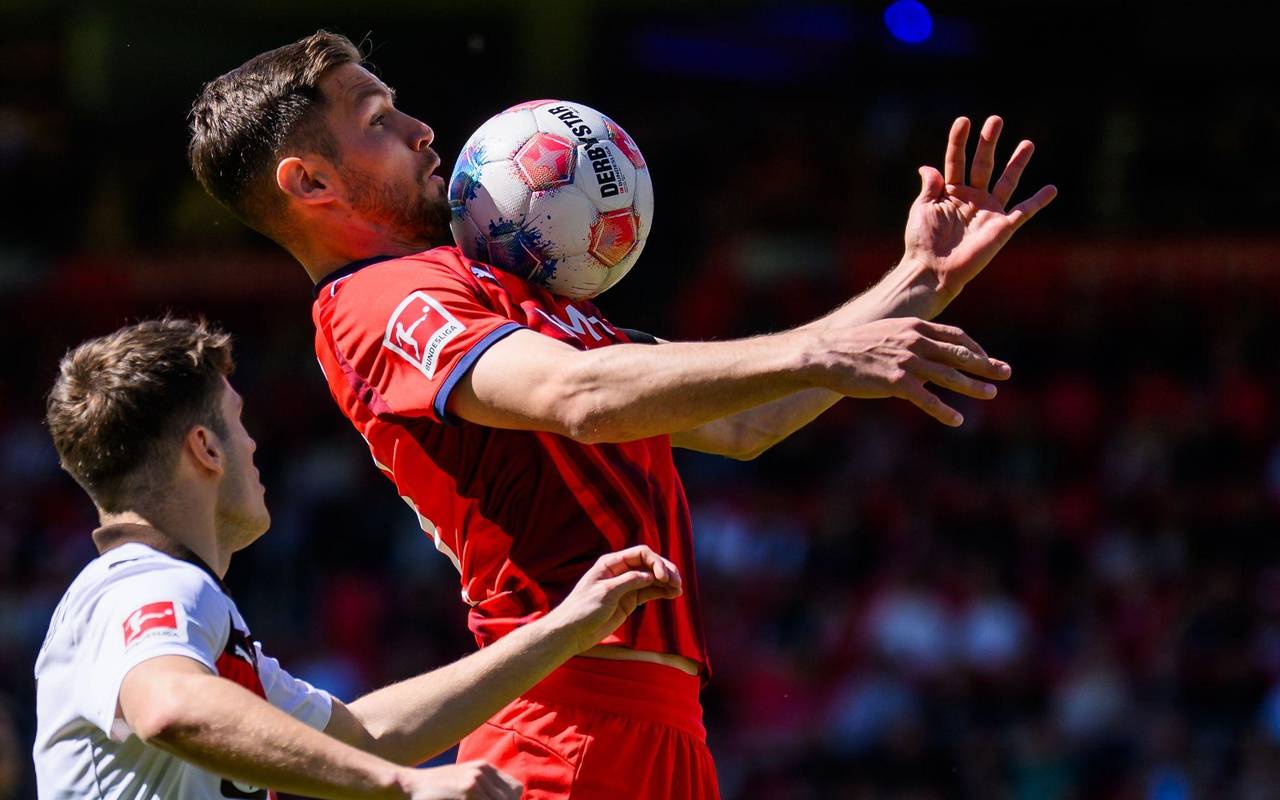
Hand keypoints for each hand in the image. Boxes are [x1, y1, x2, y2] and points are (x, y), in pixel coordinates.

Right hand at [396, 761, 521, 799]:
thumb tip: (512, 797)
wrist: (408, 786)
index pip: (515, 790)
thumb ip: (484, 790)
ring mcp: (475, 781)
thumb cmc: (436, 791)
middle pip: (508, 799)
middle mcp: (482, 772)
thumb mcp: (463, 783)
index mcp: (484, 768)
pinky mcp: (467, 791)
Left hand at [546, 546, 682, 652]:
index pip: (641, 554)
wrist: (572, 632)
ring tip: (678, 590)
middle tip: (677, 583)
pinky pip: (649, 592)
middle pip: (649, 564)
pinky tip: (673, 594)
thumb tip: (650, 575)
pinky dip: (662, 592)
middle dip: (665, 570)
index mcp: (611, 563)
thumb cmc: (583, 609)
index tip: (663, 577)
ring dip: (667, 582)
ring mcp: (626, 586)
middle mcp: (621, 571)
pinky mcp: (629, 600)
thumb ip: (629, 581)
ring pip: (652, 578)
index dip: (656, 562)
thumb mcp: (606, 592)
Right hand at [809, 316, 1009, 425]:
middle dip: (985, 364)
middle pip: (959, 354)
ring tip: (990, 394)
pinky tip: (956, 420)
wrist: (826, 354)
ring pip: (949, 376)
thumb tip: (924, 356)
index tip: (986, 358)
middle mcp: (915, 341)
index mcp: (914, 327)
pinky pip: (927, 399)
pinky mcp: (896, 382)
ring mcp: (907, 361)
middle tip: (1006, 373)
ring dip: (973, 386)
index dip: (974, 348)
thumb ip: (908, 342)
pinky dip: (944, 411)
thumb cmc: (852, 347)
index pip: (955, 336)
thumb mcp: (886, 334)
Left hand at [902, 115, 1056, 314]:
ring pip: (1007, 182)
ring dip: (1017, 163)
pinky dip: (1039, 201)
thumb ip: (930, 187)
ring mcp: (988, 212)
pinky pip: (1024, 212)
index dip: (959, 141)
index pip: (956, 161)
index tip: (963, 121)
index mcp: (950, 192)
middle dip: (989, 142)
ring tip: (1027, 143)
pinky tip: (1052, 189)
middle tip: (995, 121)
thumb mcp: (921, 209)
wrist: (933, 270)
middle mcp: (972, 198)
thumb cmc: (922, 242)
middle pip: (983, 164)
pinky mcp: (1002, 228)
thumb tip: (928, 167)